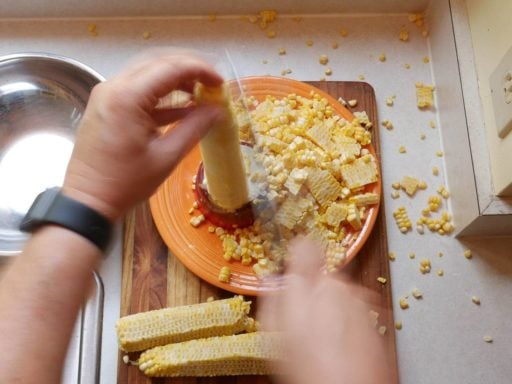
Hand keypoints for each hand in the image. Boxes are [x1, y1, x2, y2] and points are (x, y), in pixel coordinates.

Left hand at [63, 52, 223, 221]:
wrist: (87, 200)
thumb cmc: (126, 183)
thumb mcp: (166, 156)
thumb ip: (195, 128)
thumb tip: (218, 111)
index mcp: (127, 97)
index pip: (170, 68)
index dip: (200, 70)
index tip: (220, 82)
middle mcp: (114, 87)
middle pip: (158, 63)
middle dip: (189, 69)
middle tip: (213, 82)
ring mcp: (107, 95)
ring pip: (147, 73)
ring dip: (175, 80)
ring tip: (201, 93)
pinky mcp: (107, 105)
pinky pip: (138, 90)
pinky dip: (161, 94)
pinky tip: (182, 106)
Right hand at [260, 239, 392, 383]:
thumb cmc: (311, 368)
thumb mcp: (276, 332)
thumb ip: (273, 297)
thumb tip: (271, 278)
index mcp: (312, 284)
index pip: (304, 246)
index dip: (297, 250)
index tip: (293, 259)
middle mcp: (341, 287)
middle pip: (322, 277)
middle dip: (313, 291)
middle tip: (301, 319)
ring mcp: (362, 303)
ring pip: (340, 295)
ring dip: (331, 308)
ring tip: (321, 339)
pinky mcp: (376, 320)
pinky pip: (354, 312)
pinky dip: (346, 322)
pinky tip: (337, 347)